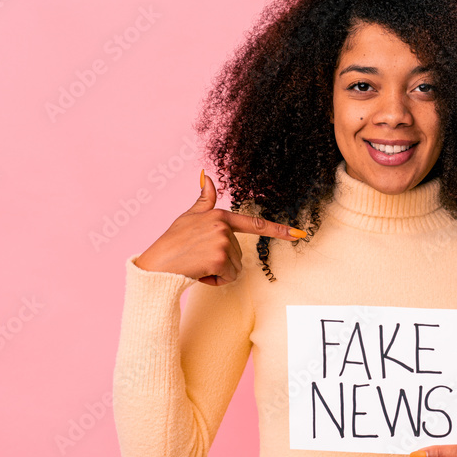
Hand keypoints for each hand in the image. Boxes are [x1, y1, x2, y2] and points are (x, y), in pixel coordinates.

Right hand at [134, 169, 305, 284]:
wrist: (157, 265)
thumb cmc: (172, 242)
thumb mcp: (188, 217)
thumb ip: (203, 200)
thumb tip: (205, 175)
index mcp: (219, 215)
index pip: (255, 224)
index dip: (279, 230)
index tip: (299, 234)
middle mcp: (223, 226)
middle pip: (239, 255)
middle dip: (222, 263)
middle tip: (198, 258)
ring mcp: (223, 241)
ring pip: (235, 268)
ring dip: (218, 272)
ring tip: (197, 264)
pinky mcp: (220, 258)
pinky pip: (229, 277)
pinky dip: (215, 281)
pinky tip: (199, 273)